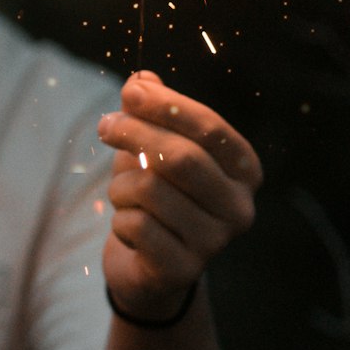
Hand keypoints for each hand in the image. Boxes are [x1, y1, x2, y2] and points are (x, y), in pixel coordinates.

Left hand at [96, 71, 260, 320]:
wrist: (148, 266)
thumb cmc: (156, 194)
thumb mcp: (154, 146)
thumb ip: (152, 111)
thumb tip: (142, 79)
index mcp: (244, 171)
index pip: (209, 128)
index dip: (167, 105)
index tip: (130, 91)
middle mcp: (239, 208)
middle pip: (181, 157)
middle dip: (134, 134)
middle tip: (105, 126)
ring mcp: (215, 243)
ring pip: (150, 190)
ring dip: (121, 185)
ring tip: (122, 193)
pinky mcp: (183, 270)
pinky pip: (136, 226)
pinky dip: (119, 218)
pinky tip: (127, 225)